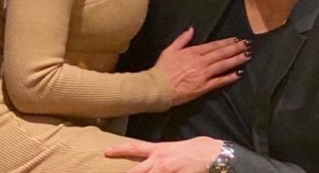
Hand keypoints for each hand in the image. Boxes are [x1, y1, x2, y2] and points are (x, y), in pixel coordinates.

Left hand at [105, 137, 223, 172]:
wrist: (212, 154)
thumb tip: (151, 159)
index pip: (134, 148)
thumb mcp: (174, 148)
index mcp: (158, 150)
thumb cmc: (196, 149)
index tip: (106, 151)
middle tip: (112, 172)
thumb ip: (160, 154)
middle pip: (135, 172)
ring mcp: (165, 172)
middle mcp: (158, 162)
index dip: (119, 150)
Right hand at [154, 28, 250, 105]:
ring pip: (223, 65)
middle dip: (236, 48)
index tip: (236, 39)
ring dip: (236, 59)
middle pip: (221, 53)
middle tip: (248, 44)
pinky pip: (219, 81)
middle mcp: (200, 62)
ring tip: (248, 55)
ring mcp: (203, 74)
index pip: (213, 46)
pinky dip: (229, 77)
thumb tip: (191, 29)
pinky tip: (238, 73)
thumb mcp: (169, 50)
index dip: (226, 42)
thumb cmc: (162, 69)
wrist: (159, 87)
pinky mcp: (203, 87)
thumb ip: (182, 39)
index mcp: (192, 52)